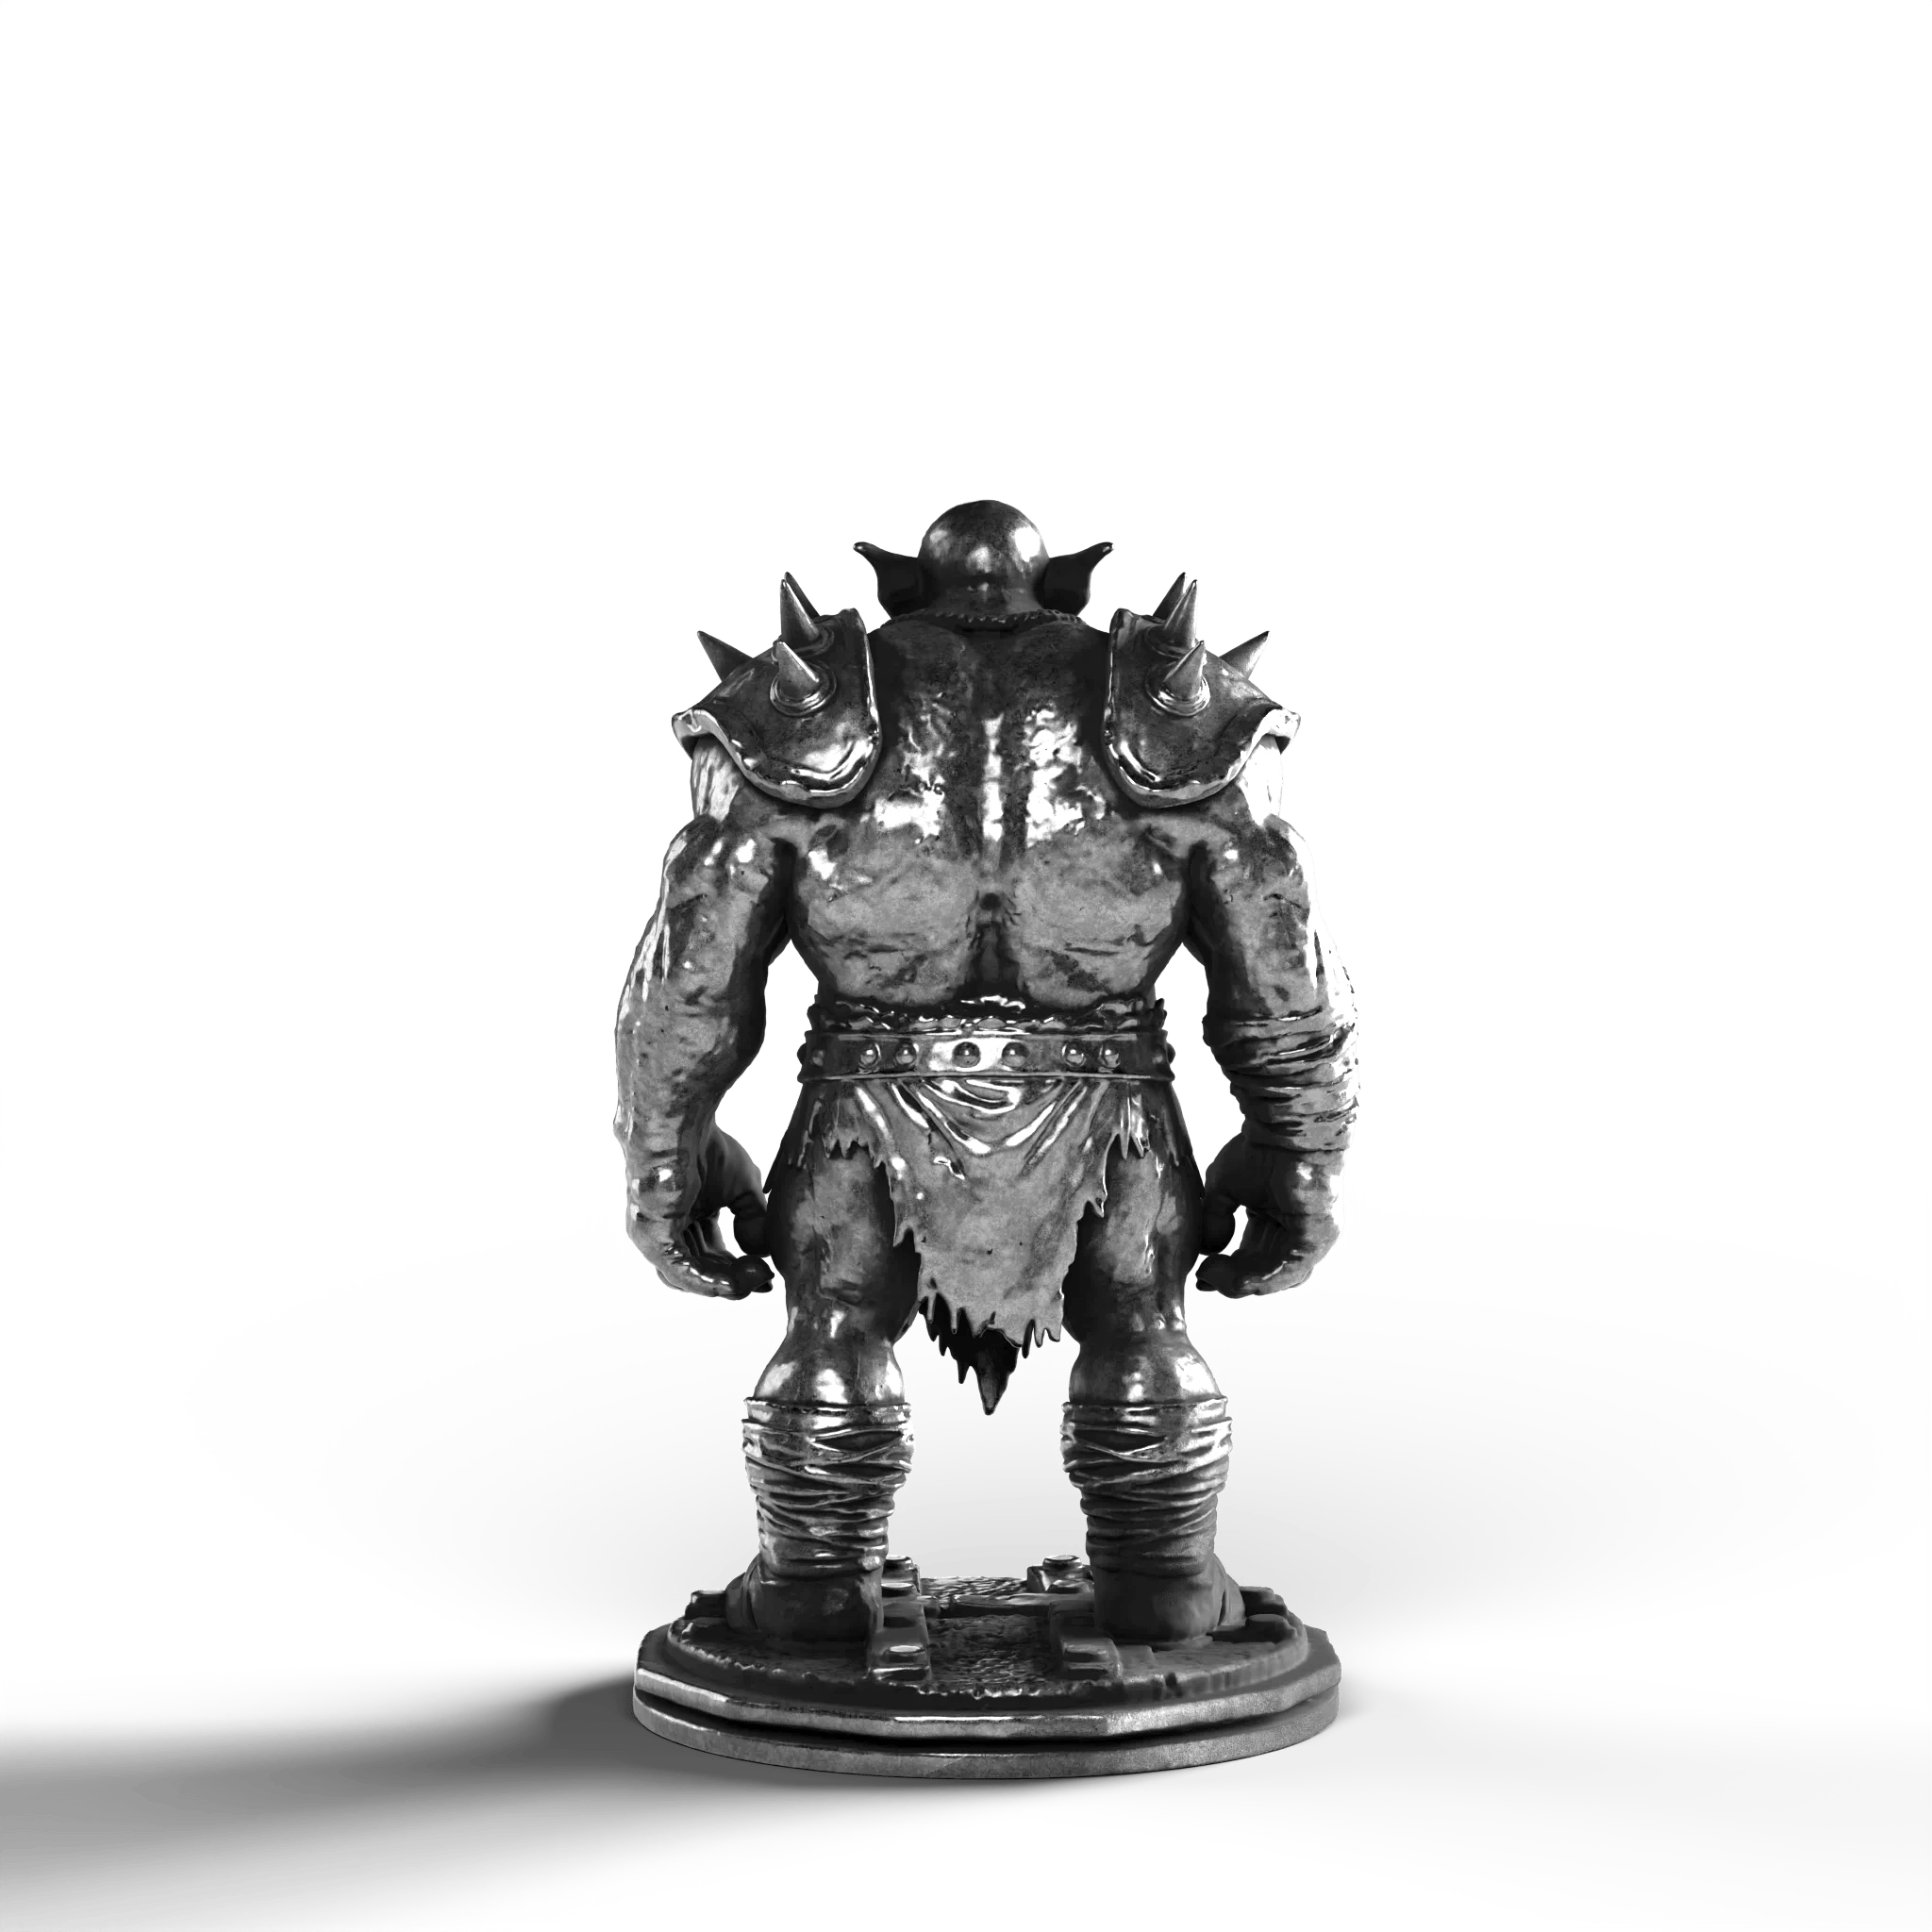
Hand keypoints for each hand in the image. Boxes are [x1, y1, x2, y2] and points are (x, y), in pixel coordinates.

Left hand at [628, 1123, 776, 1300]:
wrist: (680, 1126)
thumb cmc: (705, 1146)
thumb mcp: (742, 1186)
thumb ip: (754, 1216)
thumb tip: (764, 1251)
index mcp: (684, 1218)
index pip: (711, 1255)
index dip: (740, 1268)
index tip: (769, 1276)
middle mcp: (666, 1232)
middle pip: (702, 1270)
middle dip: (736, 1281)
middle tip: (766, 1284)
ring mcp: (655, 1238)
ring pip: (690, 1276)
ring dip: (725, 1286)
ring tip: (756, 1283)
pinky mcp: (651, 1238)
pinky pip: (679, 1271)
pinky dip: (709, 1282)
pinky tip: (737, 1284)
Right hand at [1196, 1134, 1346, 1298]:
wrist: (1283, 1131)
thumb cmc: (1259, 1150)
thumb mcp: (1225, 1189)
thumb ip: (1216, 1219)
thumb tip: (1208, 1249)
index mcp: (1281, 1221)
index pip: (1257, 1256)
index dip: (1230, 1270)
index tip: (1202, 1276)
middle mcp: (1300, 1233)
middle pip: (1268, 1271)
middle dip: (1234, 1281)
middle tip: (1205, 1283)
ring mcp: (1313, 1238)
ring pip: (1279, 1276)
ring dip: (1243, 1283)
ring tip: (1212, 1279)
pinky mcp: (1317, 1237)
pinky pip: (1288, 1268)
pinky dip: (1258, 1277)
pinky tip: (1230, 1275)